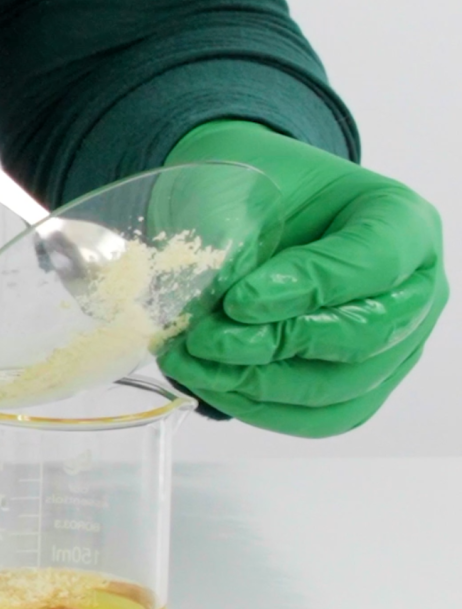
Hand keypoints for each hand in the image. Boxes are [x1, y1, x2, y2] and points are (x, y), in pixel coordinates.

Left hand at [157, 121, 447, 436]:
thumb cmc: (267, 194)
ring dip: (258, 384)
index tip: (237, 300)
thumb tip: (215, 309)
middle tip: (205, 339)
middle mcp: (414, 291)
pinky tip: (214, 386)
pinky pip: (320, 419)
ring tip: (193, 366)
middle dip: (274, 343)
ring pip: (339, 389)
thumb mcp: (252, 189)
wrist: (264, 217)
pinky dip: (262, 409)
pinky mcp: (362, 391)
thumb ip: (245, 242)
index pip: (373, 259)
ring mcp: (396, 349)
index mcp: (401, 221)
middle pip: (363, 335)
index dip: (307, 285)